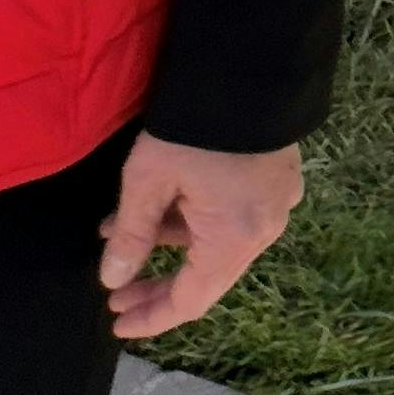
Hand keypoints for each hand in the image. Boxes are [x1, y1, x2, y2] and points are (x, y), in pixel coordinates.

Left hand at [101, 135, 303, 338]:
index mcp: (235, 238)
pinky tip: (164, 208)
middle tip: (117, 293)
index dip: (153, 318)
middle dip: (158, 286)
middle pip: (207, 277)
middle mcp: (265, 230)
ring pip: (219, 245)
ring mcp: (278, 205)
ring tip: (123, 234)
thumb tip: (113, 281)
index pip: (191, 300)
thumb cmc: (191, 129)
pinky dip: (198, 224)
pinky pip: (235, 219)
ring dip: (173, 247)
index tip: (118, 325)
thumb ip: (130, 236)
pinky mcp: (280, 180)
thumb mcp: (147, 181)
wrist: (247, 69)